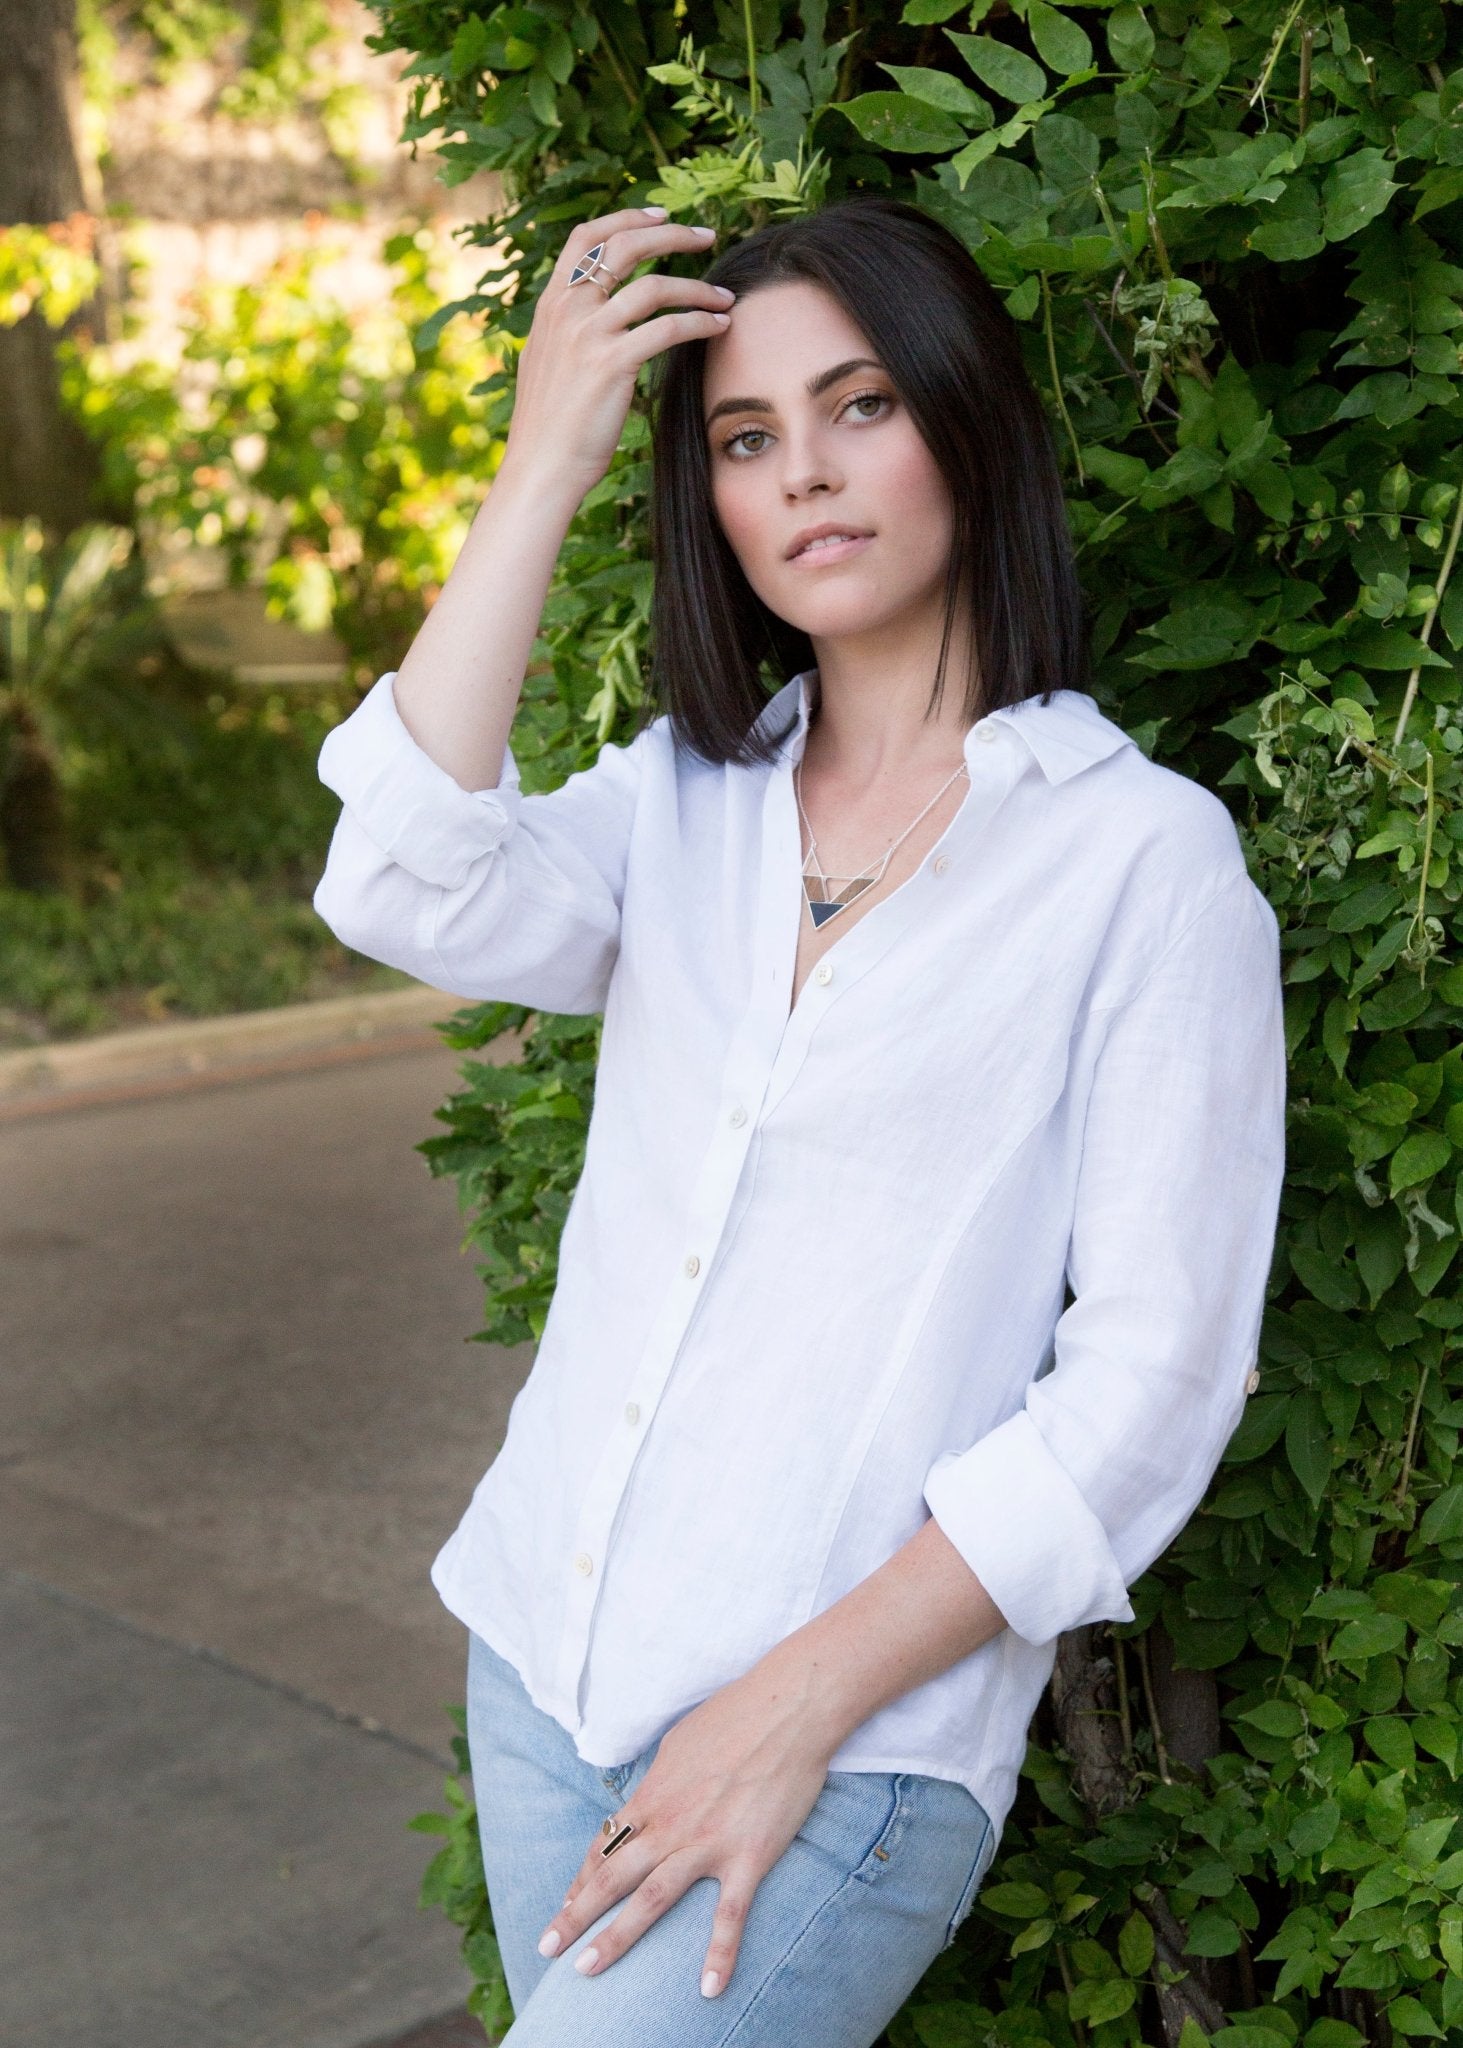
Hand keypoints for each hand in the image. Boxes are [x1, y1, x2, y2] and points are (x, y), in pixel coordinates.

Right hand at [502, 206, 736, 509]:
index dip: (626, 217)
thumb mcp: (548, 362)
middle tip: (706, 236)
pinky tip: (720, 327)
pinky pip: (667, 329)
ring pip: (654, 287)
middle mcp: (567, 310)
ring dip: (698, 287)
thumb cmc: (550, 426)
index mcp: (552, 305)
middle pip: (624, 246)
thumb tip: (589, 314)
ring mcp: (588, 335)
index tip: (661, 214)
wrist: (541, 466)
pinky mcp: (612, 364)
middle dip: (671, 234)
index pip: (587, 238)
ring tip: (726, 295)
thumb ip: (567, 330)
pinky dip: (699, 323)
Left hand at [535, 1651, 836, 1998]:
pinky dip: (720, 1954)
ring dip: (617, 1938)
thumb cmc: (735, 1714)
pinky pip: (729, 1915)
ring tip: (586, 1971)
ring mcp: (708, 1843)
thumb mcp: (680, 1741)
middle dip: (575, 1916)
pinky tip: (710, 1989)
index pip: (606, 1845)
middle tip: (548, 1948)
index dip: (582, 1879)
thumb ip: (661, 1778)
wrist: (788, 1706)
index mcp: (653, 1795)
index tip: (567, 1904)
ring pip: (652, 1900)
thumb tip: (648, 1798)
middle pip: (612, 1877)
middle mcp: (671, 1823)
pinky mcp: (749, 1856)